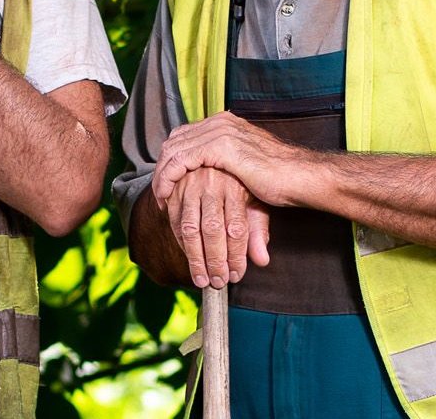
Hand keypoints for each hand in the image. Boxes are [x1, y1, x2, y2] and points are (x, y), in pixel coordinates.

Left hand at [153, 112, 306, 207]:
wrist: (301, 177)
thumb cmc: (282, 178)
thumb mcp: (247, 168)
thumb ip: (226, 169)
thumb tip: (212, 182)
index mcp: (227, 123)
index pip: (186, 135)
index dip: (172, 158)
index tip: (168, 182)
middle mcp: (220, 122)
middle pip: (175, 140)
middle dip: (163, 166)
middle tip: (160, 191)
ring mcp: (219, 132)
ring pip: (173, 150)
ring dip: (161, 175)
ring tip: (161, 197)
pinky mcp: (219, 147)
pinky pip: (180, 162)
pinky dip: (168, 179)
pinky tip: (166, 196)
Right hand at [156, 168, 269, 288]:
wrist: (216, 154)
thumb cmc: (241, 185)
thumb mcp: (255, 202)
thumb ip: (258, 231)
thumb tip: (262, 261)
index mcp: (235, 187)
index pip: (236, 228)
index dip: (236, 255)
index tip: (236, 275)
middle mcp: (212, 184)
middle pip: (212, 229)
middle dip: (215, 260)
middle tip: (218, 282)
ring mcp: (190, 186)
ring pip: (190, 228)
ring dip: (195, 259)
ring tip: (202, 280)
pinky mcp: (174, 190)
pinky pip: (175, 222)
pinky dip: (182, 244)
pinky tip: (191, 258)